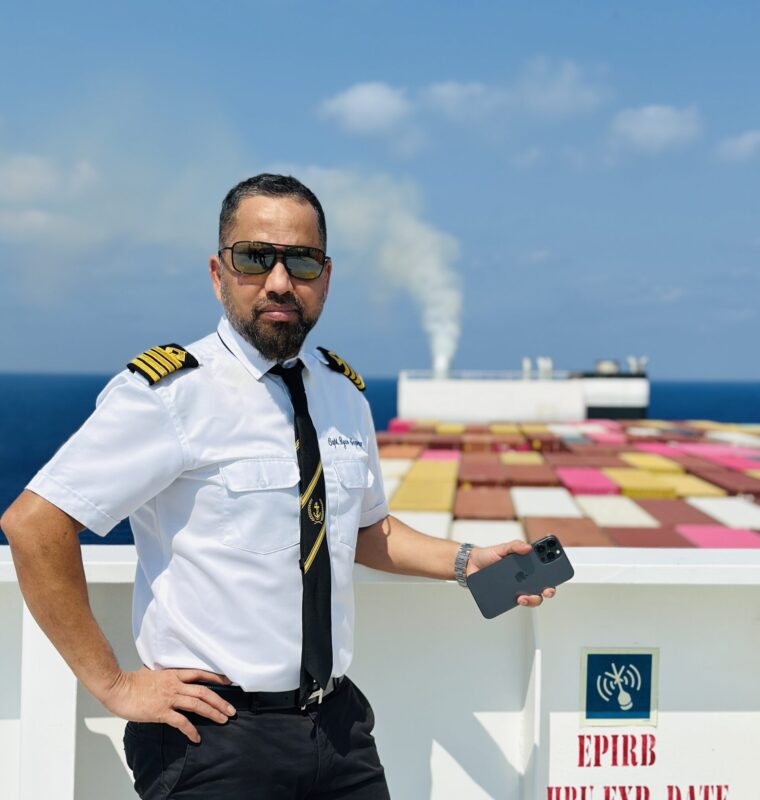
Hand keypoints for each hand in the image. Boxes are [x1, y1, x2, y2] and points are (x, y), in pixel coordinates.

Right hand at [99, 666, 235, 742]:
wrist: (117, 688)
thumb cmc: (131, 682)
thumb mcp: (152, 673)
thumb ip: (164, 676)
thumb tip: (167, 677)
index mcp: (173, 674)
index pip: (200, 673)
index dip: (216, 677)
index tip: (229, 681)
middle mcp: (175, 685)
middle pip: (204, 691)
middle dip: (220, 701)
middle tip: (231, 710)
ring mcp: (169, 698)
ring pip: (197, 704)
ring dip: (212, 712)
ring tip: (223, 720)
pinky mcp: (161, 712)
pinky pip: (181, 722)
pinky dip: (190, 730)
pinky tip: (196, 737)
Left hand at [465, 539, 556, 607]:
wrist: (470, 565)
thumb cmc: (488, 555)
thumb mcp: (502, 548)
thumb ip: (514, 546)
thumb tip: (527, 548)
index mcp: (527, 566)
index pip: (545, 571)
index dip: (554, 572)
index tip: (557, 572)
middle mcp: (524, 579)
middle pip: (542, 588)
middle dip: (547, 590)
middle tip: (545, 589)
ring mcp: (516, 589)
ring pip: (530, 598)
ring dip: (531, 599)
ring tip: (523, 596)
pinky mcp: (506, 597)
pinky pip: (514, 603)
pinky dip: (516, 603)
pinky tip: (514, 599)